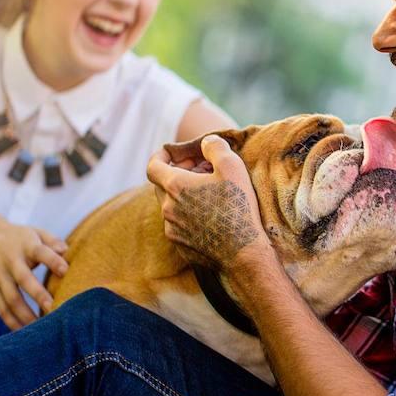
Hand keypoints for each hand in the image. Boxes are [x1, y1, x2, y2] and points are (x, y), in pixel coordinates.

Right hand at [0, 217, 67, 329]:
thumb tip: (67, 251)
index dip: (53, 260)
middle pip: (23, 279)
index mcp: (25, 245)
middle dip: (38, 295)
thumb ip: (53, 241)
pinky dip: (11, 322)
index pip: (40, 252)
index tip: (66, 271)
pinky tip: (24, 333)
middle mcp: (10, 262)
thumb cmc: (19, 237)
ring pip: (10, 299)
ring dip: (25, 315)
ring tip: (41, 328)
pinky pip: (1, 308)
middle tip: (53, 308)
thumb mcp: (35, 232)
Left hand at [146, 135, 268, 272]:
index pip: (152, 165)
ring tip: (209, 194)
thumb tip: (206, 142)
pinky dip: (188, 216)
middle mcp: (167, 208)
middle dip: (177, 174)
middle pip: (162, 184)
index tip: (172, 153)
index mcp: (175, 186)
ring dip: (184, 196)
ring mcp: (172, 229)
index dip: (160, 156)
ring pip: (171, 205)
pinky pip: (178, 225)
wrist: (243, 253)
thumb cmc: (238, 207)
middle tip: (200, 171)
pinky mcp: (180, 245)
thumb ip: (215, 146)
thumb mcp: (232, 166)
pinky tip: (210, 216)